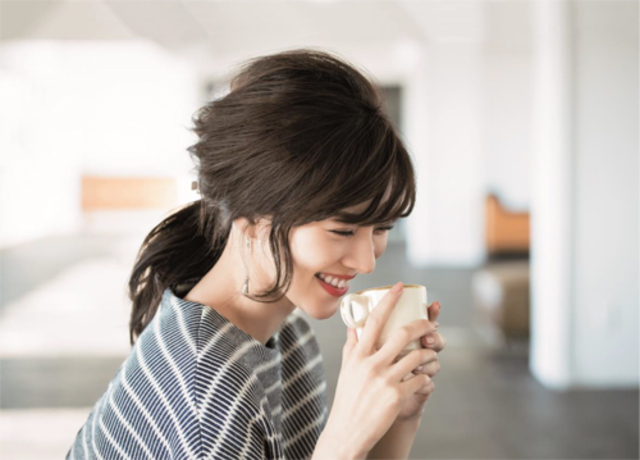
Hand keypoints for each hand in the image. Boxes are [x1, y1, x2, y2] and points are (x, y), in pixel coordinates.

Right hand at [321, 282, 437, 458]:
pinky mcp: (397, 396)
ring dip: (428, 353)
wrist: (347, 432)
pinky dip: (427, 378)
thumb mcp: (346, 370)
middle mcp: (371, 363)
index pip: (373, 320)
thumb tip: (352, 327)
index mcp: (357, 354)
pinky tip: (425, 380)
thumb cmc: (347, 399)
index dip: (388, 301)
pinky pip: (421, 379)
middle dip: (421, 324)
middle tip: (431, 322)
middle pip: (402, 333)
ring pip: (417, 356)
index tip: (398, 287)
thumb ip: (351, 347)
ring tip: (430, 354)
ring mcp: (385, 379)